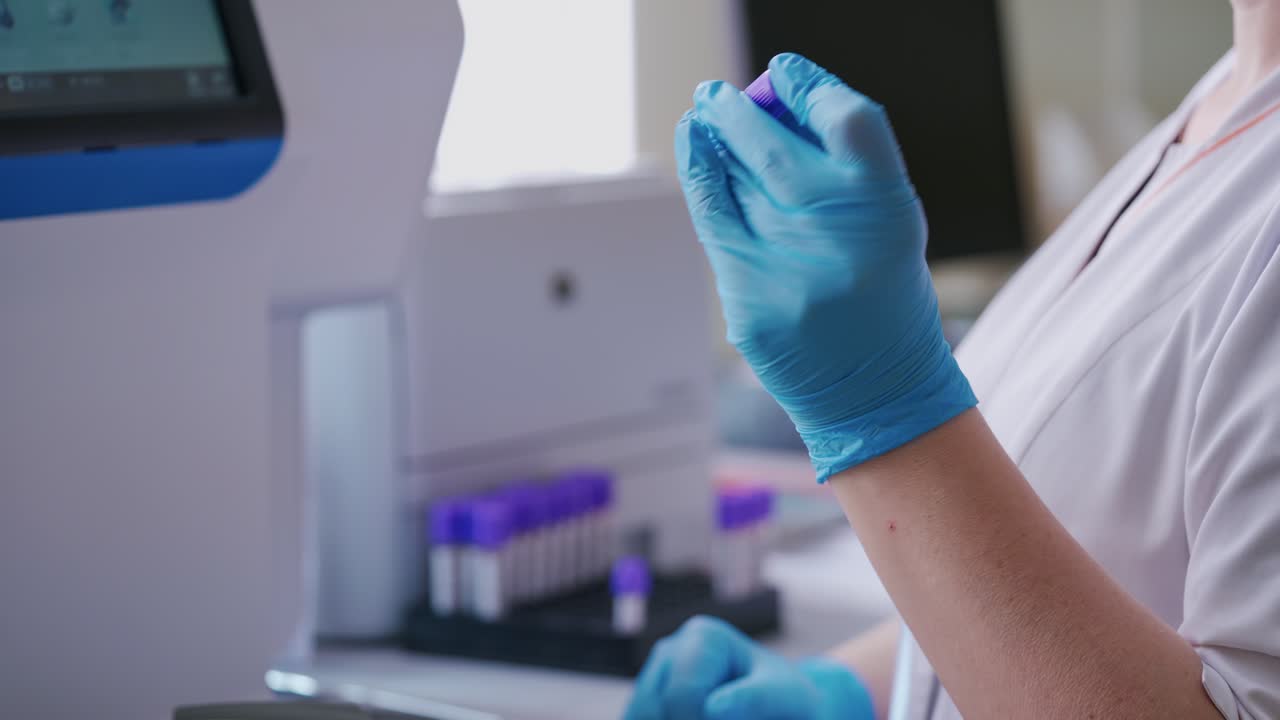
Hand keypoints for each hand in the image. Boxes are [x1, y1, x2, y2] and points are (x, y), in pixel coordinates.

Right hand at [622, 615, 873, 719]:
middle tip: (727, 719)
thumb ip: (757, 699)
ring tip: (712, 716)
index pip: (683, 694)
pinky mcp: (648, 700)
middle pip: (658, 708)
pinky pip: (640, 719)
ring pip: (643, 716)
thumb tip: (715, 707)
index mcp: (704, 636)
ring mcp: (654, 674)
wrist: (782, 707)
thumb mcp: (787, 697)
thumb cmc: (787, 698)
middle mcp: (671, 649)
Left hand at [676, 54, 975, 479]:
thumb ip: (845, 170)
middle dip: (738, 113)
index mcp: (888, 209)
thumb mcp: (890, 225)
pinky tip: (696, 156)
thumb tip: (777, 106)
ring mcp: (789, 272)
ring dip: (711, 143)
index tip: (784, 72)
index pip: (848, 118)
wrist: (878, 391)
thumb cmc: (882, 296)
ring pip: (733, 185)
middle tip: (717, 95)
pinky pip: (715, 228)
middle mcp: (839, 237)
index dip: (810, 87)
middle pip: (774, 149)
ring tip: (703, 117)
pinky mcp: (751, 303)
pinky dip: (702, 184)